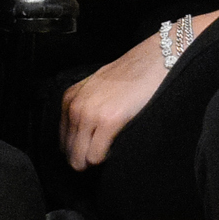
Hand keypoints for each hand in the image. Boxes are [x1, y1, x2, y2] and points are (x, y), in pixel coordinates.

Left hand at [61, 35, 170, 170]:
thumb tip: (82, 140)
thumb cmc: (131, 76)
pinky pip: (96, 156)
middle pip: (70, 153)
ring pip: (80, 159)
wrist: (154, 61)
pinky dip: (106, 157)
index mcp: (70, 99)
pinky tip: (118, 143)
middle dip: (86, 158)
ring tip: (112, 146)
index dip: (79, 149)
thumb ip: (85, 109)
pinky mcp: (108, 121)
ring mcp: (90, 114)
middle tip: (104, 151)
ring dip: (95, 159)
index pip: (63, 141)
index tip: (94, 147)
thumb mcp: (97, 89)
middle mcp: (75, 107)